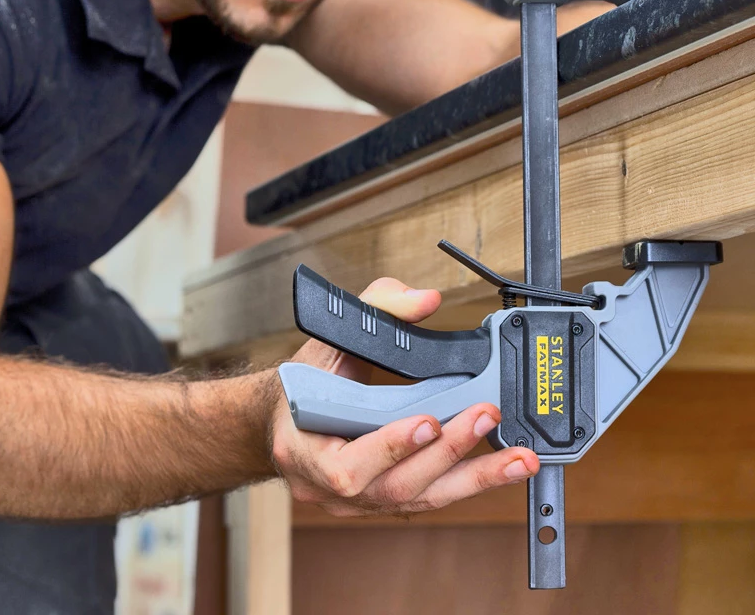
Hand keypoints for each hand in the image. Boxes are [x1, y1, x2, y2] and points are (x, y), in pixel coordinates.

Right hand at [269, 276, 538, 517]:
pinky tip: (503, 466)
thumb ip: (377, 310)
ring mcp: (357, 503)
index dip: (389, 446)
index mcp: (302, 450)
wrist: (287, 418)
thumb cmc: (303, 384)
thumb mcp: (328, 339)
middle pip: (393, 486)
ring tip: (517, 458)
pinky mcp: (383, 502)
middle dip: (445, 452)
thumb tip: (426, 300)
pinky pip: (429, 498)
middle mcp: (329, 488)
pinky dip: (468, 481)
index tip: (428, 421)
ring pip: (418, 500)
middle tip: (484, 416)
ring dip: (472, 477)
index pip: (344, 464)